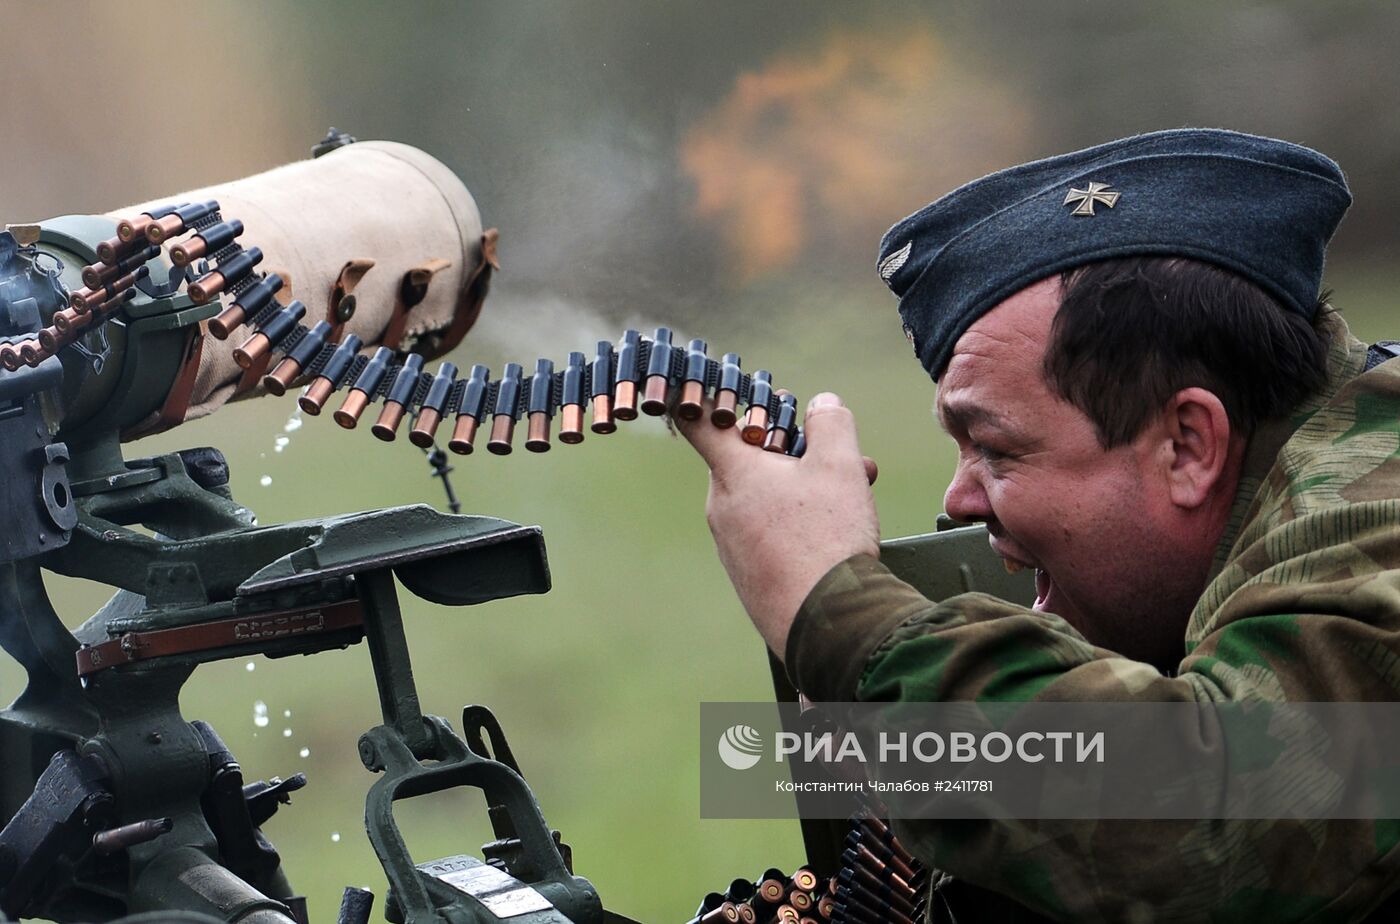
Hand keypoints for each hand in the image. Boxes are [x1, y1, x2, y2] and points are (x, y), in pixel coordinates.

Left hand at [676, 392, 880, 659]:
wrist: (828, 624)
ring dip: (805, 492)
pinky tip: (835, 537)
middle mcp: (721, 509)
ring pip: (765, 502)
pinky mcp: (747, 579)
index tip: (718, 394)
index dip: (708, 401)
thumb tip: (823, 403)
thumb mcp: (839, 466)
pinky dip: (797, 528)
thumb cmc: (828, 538)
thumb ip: (831, 424)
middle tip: (840, 457)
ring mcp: (731, 548)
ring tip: (855, 498)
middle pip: (749, 463)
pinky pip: (768, 538)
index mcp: (732, 474)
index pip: (698, 423)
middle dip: (795, 454)